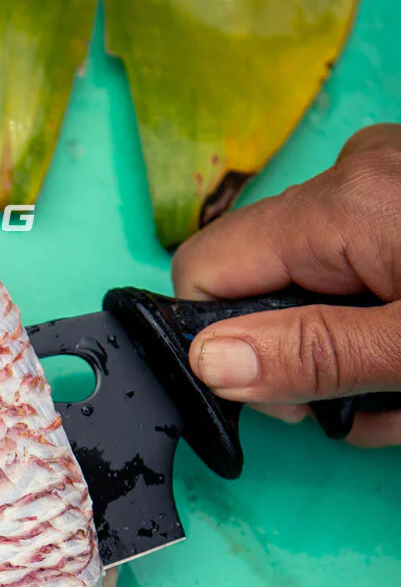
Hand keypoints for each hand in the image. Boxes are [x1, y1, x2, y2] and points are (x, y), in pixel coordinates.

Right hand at [172, 124, 400, 447]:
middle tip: (366, 411)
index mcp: (339, 205)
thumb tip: (205, 361)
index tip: (284, 403)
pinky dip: (378, 324)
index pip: (203, 270)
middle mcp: (352, 175)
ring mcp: (386, 179)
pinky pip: (361, 265)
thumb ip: (310, 354)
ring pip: (316, 287)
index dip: (218, 348)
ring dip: (347, 357)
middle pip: (263, 285)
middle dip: (301, 365)